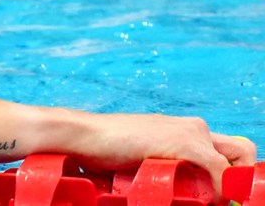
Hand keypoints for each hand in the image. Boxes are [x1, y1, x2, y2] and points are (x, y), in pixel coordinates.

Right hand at [69, 112, 255, 198]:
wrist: (83, 135)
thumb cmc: (102, 150)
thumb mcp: (140, 159)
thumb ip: (161, 168)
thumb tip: (172, 191)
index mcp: (182, 130)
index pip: (226, 150)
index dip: (234, 174)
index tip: (225, 198)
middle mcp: (192, 127)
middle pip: (242, 150)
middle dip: (243, 179)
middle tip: (226, 201)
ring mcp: (190, 132)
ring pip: (237, 159)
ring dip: (233, 186)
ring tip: (213, 202)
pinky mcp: (185, 143)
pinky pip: (221, 170)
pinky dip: (221, 188)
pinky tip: (207, 200)